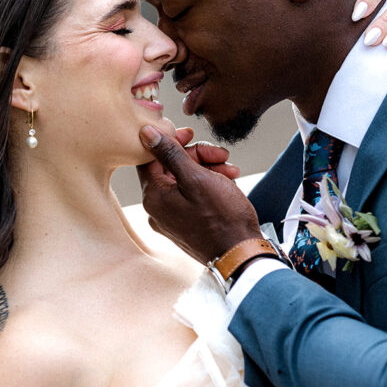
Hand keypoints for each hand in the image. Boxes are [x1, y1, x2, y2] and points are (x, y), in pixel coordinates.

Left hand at [137, 127, 260, 262]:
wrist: (241, 253)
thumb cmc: (221, 217)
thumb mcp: (196, 177)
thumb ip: (169, 153)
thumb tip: (145, 133)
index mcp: (153, 197)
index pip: (150, 157)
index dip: (170, 141)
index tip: (190, 134)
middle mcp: (157, 209)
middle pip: (170, 167)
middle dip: (197, 156)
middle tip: (221, 154)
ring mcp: (171, 218)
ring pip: (184, 180)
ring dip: (208, 168)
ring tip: (230, 170)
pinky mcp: (185, 224)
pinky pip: (191, 196)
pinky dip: (209, 185)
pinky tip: (228, 181)